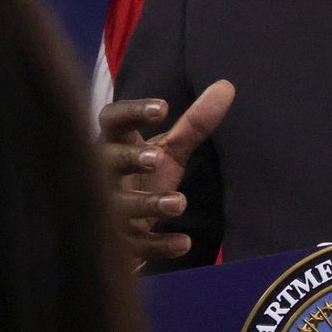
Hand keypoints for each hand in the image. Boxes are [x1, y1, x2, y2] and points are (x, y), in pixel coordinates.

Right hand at [98, 79, 234, 263]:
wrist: (121, 229)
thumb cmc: (144, 176)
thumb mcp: (168, 149)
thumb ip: (194, 123)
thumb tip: (227, 86)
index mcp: (114, 143)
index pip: (113, 119)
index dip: (133, 112)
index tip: (162, 107)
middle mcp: (104, 174)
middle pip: (106, 162)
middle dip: (129, 160)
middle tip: (156, 158)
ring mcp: (109, 209)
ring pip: (119, 207)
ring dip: (148, 204)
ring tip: (180, 202)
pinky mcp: (120, 243)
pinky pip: (136, 245)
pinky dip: (159, 245)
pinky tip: (183, 243)